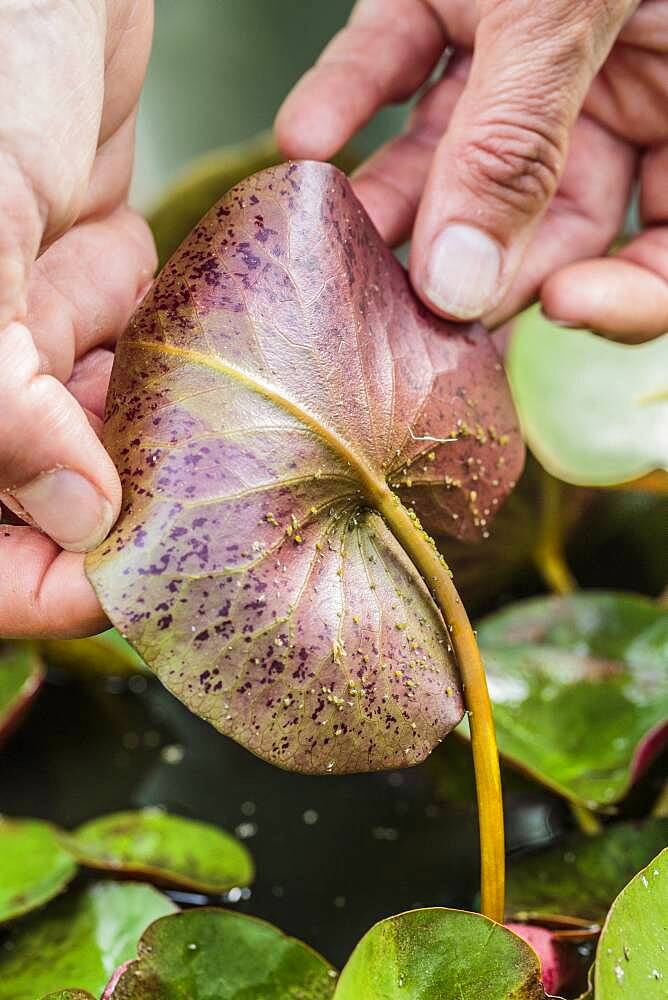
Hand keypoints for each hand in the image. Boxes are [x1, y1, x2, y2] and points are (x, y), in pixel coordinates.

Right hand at [0, 0, 155, 637]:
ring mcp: (29, 324)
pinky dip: (179, 361)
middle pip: (46, 501)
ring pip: (105, 433)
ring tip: (231, 447)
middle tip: (210, 522)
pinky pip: (143, 353)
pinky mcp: (90, 276)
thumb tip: (81, 517)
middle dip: (121, 510)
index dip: (38, 586)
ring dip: (163, 437)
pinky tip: (215, 364)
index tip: (127, 587)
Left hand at [276, 0, 667, 341]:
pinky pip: (389, 60)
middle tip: (409, 311)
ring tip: (337, 238)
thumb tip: (459, 282)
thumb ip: (517, 141)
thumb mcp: (567, 9)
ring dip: (390, 202)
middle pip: (543, 221)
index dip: (622, 297)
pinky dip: (346, 97)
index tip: (557, 309)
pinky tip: (306, 138)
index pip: (663, 247)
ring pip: (452, 158)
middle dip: (471, 265)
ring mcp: (515, 55)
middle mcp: (599, 92)